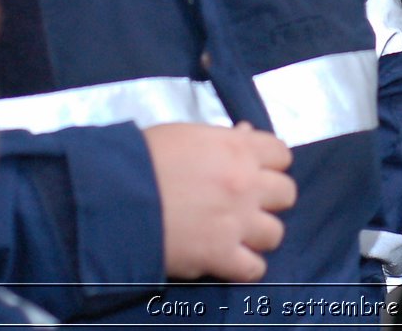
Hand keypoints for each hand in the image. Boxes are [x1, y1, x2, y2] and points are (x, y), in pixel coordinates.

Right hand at [143, 121, 296, 281]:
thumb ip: (223, 138)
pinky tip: (231, 261)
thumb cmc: (144, 157)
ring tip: (238, 235)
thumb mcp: (187, 134)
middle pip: (286, 194)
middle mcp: (246, 184)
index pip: (281, 155)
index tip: (256, 171)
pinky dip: (245, 268)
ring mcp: (237, 221)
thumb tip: (245, 134)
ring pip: (275, 233)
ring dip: (259, 235)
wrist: (114, 193)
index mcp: (239, 149)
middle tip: (247, 204)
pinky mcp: (220, 255)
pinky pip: (253, 269)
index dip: (270, 164)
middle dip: (269, 199)